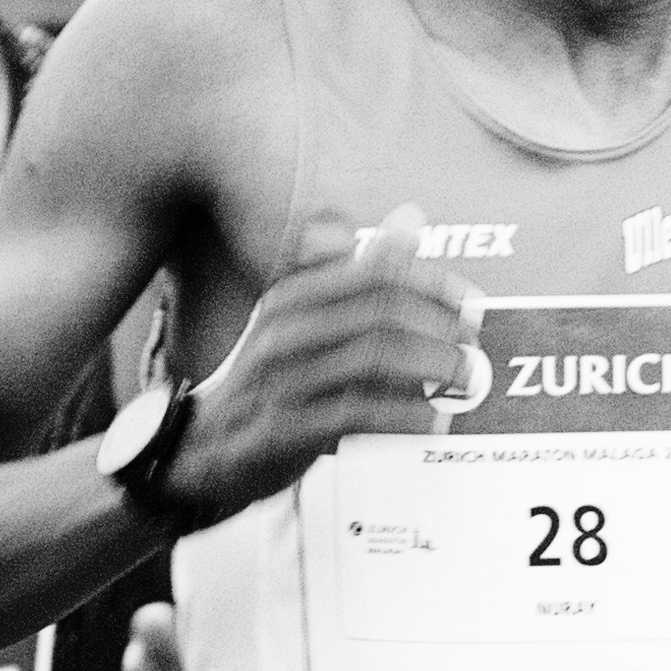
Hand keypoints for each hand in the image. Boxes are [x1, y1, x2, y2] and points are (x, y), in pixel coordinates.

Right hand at [177, 213, 480, 515]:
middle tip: (472, 342)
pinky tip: (433, 418)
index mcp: (289, 296)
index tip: (466, 299)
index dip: (428, 282)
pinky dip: (403, 414)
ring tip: (462, 377)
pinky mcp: (284, 428)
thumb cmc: (265, 382)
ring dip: (430, 367)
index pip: (371, 272)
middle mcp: (283, 331)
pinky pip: (357, 413)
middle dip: (438, 325)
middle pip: (378, 311)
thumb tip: (410, 221)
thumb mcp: (302, 318)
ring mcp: (281, 379)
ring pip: (372, 359)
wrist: (199, 449)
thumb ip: (357, 272)